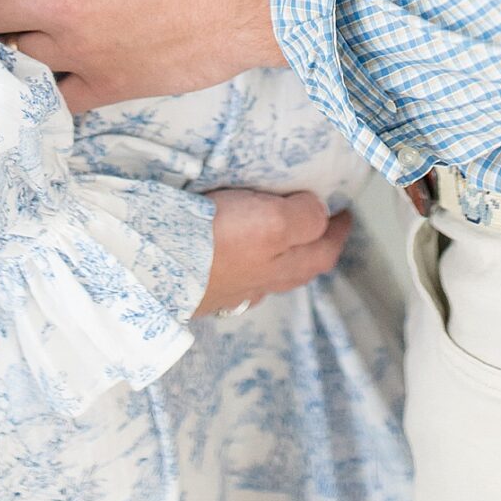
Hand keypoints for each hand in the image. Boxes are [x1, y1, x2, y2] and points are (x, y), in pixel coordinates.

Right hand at [195, 189, 351, 315]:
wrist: (155, 269)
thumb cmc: (218, 242)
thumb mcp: (274, 221)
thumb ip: (304, 217)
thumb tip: (319, 212)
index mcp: (288, 265)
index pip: (326, 250)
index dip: (338, 231)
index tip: (345, 213)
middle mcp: (264, 282)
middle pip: (301, 266)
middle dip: (314, 246)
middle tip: (320, 224)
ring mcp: (234, 289)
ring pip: (270, 274)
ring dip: (281, 256)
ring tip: (280, 237)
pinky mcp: (205, 287)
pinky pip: (239, 275)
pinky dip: (248, 262)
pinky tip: (237, 256)